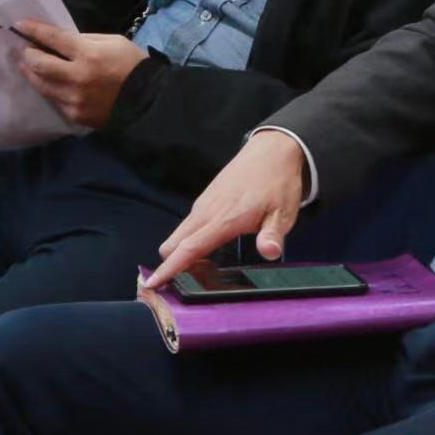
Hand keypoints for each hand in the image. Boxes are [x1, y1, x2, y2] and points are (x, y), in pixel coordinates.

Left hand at [10, 21, 145, 129]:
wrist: (147, 101)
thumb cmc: (132, 65)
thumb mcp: (113, 41)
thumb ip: (85, 40)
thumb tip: (61, 42)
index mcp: (89, 54)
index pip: (53, 39)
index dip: (34, 30)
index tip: (19, 25)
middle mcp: (77, 77)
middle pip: (39, 64)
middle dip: (28, 55)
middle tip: (25, 49)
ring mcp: (74, 98)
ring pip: (41, 85)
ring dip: (31, 73)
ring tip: (28, 66)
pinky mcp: (74, 114)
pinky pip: (54, 99)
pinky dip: (49, 88)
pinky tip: (49, 82)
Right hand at [151, 129, 309, 284]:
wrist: (273, 149)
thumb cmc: (279, 182)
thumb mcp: (283, 212)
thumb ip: (272, 235)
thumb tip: (269, 252)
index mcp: (224, 219)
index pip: (188, 248)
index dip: (169, 269)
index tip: (151, 284)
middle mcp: (206, 211)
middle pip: (173, 244)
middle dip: (170, 265)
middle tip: (182, 285)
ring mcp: (204, 203)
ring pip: (178, 234)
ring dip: (181, 252)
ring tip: (199, 271)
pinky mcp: (206, 199)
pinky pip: (188, 224)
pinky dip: (189, 239)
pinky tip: (208, 247)